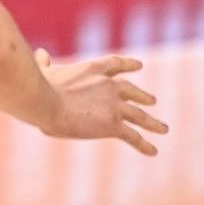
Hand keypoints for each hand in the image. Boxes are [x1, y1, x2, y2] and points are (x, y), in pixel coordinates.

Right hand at [36, 50, 166, 155]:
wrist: (46, 102)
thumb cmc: (40, 86)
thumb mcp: (44, 72)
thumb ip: (45, 64)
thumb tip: (41, 53)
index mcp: (93, 68)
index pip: (116, 64)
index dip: (129, 64)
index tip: (139, 65)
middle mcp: (109, 85)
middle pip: (132, 90)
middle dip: (143, 96)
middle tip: (152, 100)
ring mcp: (114, 105)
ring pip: (140, 115)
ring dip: (152, 123)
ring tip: (163, 128)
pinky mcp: (113, 125)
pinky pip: (134, 136)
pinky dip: (144, 145)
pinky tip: (153, 151)